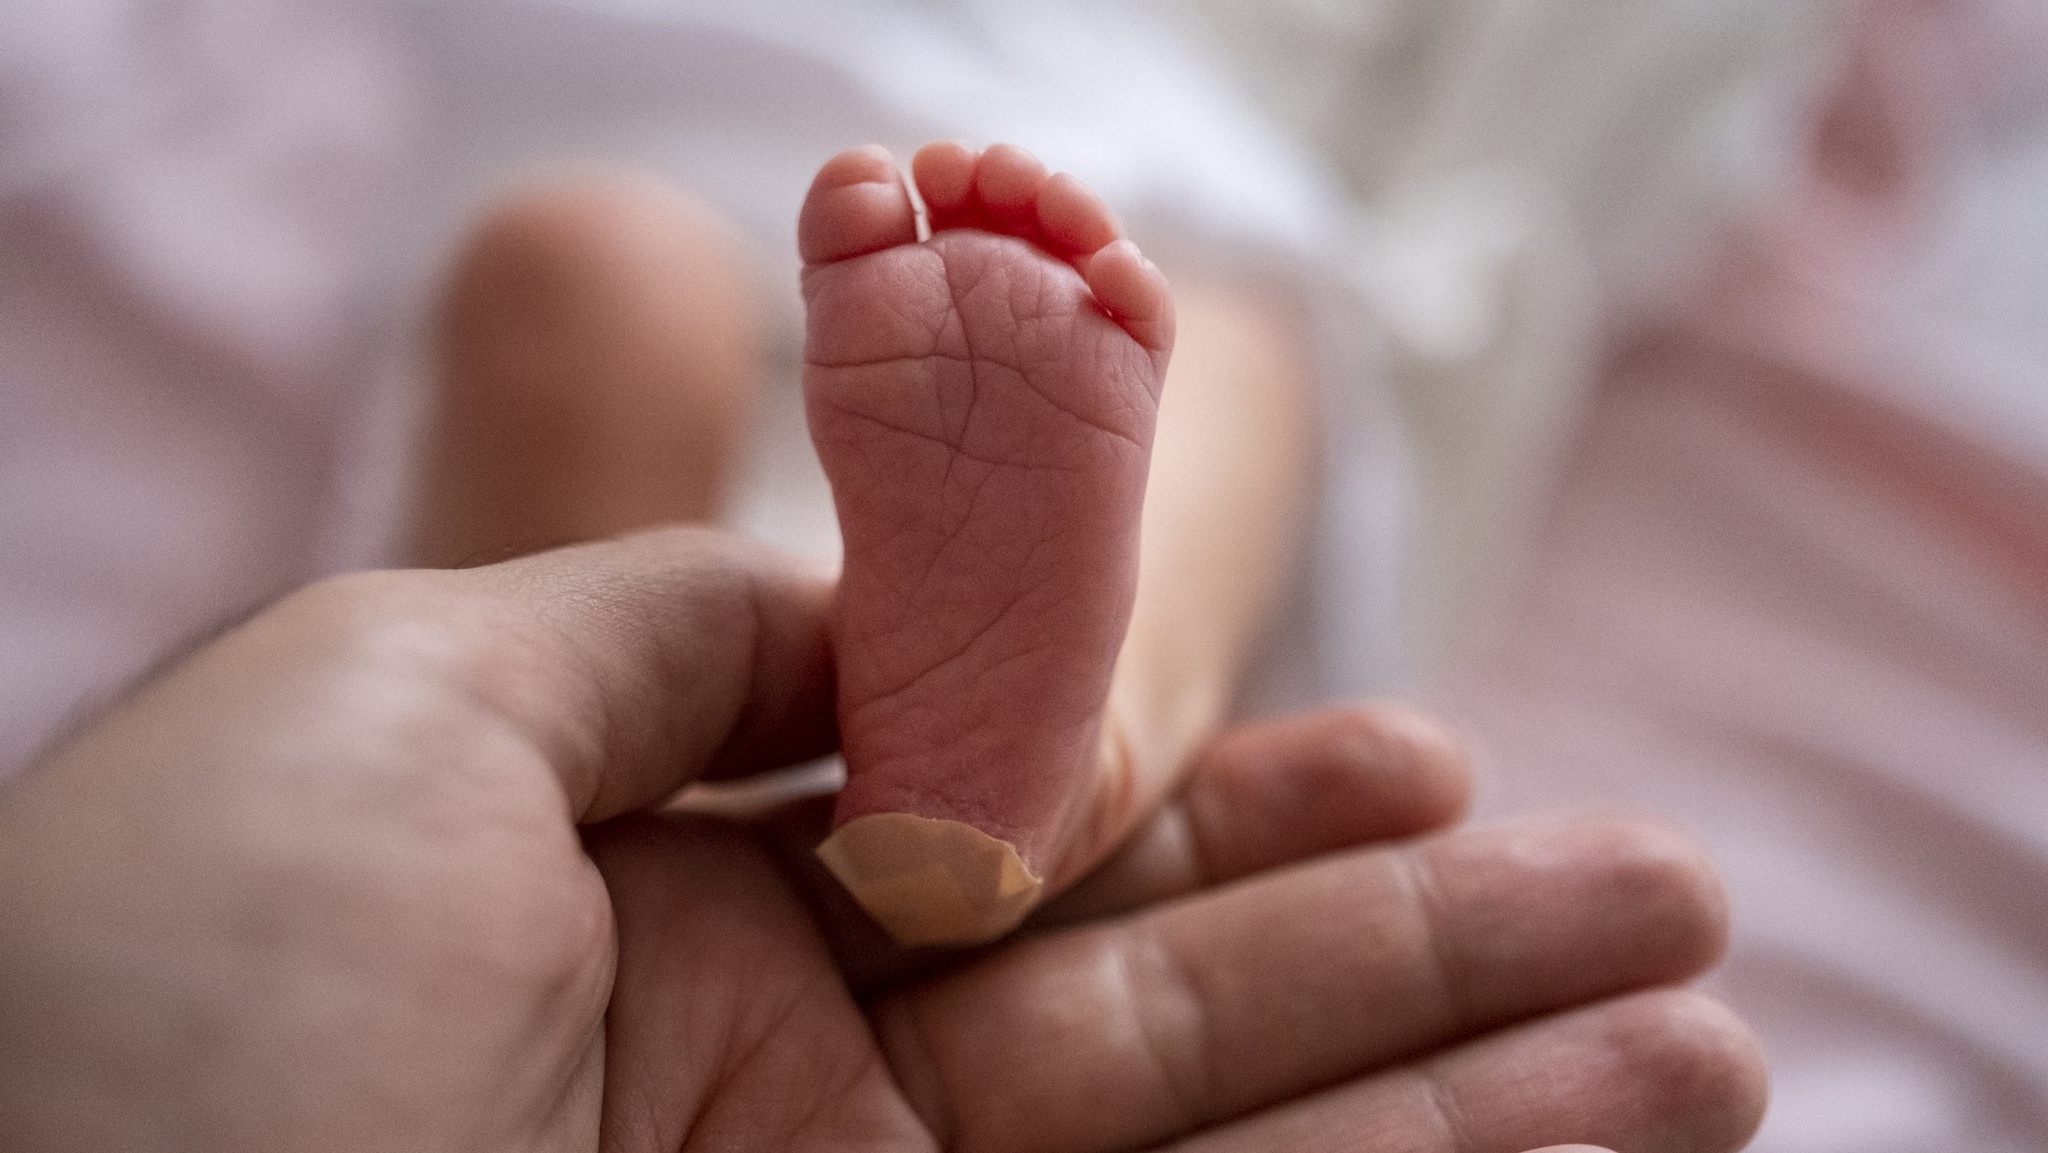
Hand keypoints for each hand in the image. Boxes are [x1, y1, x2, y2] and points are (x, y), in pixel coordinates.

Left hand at [0, 529, 1763, 1150]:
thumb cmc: (169, 996)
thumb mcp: (393, 708)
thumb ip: (663, 625)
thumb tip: (865, 598)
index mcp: (665, 925)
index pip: (1014, 845)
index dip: (1223, 801)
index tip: (1419, 756)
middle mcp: (784, 1107)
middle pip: (1174, 1006)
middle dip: (1425, 950)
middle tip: (1657, 890)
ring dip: (1480, 1097)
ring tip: (1714, 1033)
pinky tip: (1592, 1149)